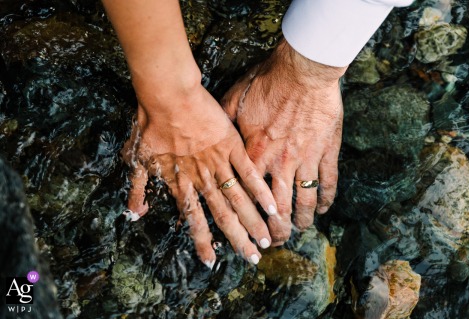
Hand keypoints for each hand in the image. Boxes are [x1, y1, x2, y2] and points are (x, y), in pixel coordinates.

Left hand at [122, 82, 277, 266]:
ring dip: (253, 222)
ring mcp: (218, 163)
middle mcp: (202, 179)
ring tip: (266, 240)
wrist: (167, 96)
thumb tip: (136, 214)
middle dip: (238, 240)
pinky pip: (248, 173)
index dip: (203, 242)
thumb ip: (136, 190)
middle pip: (222, 216)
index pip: (194, 220)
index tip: (212, 262)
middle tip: (252, 259)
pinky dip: (260, 191)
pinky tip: (272, 207)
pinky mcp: (231, 146)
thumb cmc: (150, 124)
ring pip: (238, 199)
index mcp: (181, 183)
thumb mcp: (136, 159)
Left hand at [222, 39, 346, 244]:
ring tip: (299, 228)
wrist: (303, 70)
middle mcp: (281, 164)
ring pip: (305, 200)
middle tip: (275, 242)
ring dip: (302, 220)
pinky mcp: (327, 151)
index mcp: (256, 155)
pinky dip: (325, 199)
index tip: (247, 230)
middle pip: (279, 209)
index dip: (248, 219)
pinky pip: (328, 182)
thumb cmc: (268, 82)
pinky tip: (322, 207)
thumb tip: (210, 137)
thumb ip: (223, 124)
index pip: (250, 198)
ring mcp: (306, 159)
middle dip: (277, 232)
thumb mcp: (234, 99)